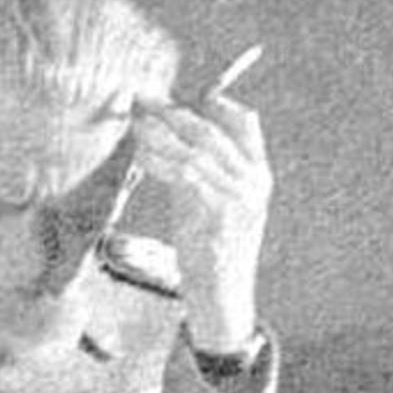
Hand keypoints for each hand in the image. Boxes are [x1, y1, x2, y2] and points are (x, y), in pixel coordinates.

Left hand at [133, 93, 271, 350]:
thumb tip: (169, 136)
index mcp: (258, 174)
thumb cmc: (210, 251)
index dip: (211, 102)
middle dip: (173, 112)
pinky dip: (161, 161)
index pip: (244, 122)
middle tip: (141, 99)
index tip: (174, 94)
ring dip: (161, 133)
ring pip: (197, 151)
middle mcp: (255, 182)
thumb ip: (198, 170)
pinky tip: (141, 154)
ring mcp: (242, 198)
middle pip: (212, 131)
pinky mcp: (221, 215)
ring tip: (134, 123)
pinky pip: (187, 176)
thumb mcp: (207, 203)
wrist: (221, 298)